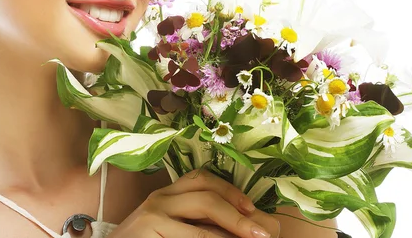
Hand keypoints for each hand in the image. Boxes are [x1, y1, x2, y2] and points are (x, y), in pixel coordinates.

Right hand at [108, 168, 279, 237]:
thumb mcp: (174, 228)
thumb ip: (200, 224)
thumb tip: (245, 226)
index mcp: (168, 193)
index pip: (202, 178)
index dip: (230, 190)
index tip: (251, 208)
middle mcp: (160, 197)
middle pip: (206, 193)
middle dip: (238, 212)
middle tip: (263, 232)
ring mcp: (153, 213)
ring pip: (202, 212)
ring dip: (232, 227)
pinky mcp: (148, 227)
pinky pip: (191, 235)